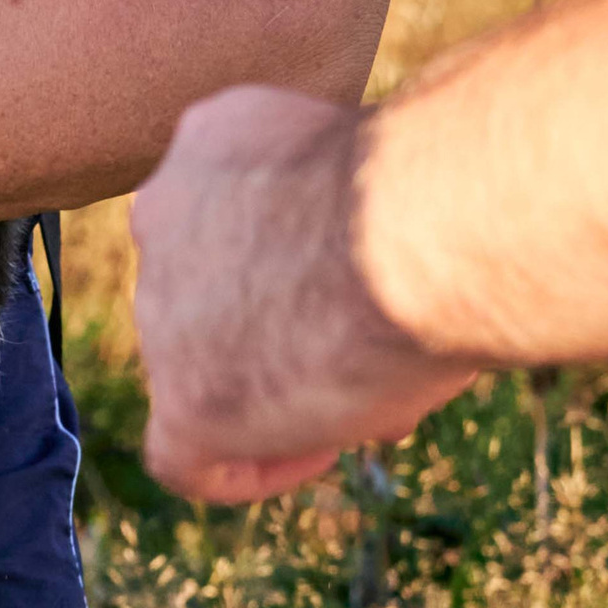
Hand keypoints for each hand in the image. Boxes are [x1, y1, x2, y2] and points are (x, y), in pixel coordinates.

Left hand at [130, 84, 476, 502]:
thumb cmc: (444, 183)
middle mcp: (166, 215)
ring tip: (375, 382)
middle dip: (284, 323)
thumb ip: (345, 220)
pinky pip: (184, 457)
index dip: (287, 258)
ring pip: (206, 365)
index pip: (230, 214)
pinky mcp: (183, 396)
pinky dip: (247, 466)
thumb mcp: (383, 173)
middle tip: (370, 341)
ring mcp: (163, 308)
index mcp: (211, 140)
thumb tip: (363, 290)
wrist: (431, 226)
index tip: (353, 280)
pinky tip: (318, 449)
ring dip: (282, 384)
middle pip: (216, 292)